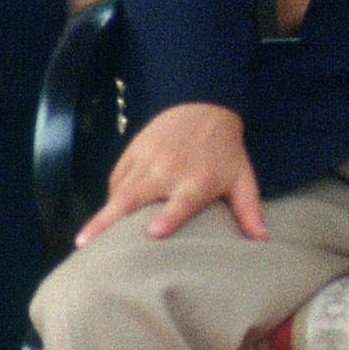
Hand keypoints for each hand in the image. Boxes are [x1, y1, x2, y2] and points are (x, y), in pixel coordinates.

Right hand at [78, 100, 265, 243]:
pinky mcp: (133, 151)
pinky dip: (111, 196)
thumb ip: (249, 210)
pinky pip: (116, 178)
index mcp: (196, 181)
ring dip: (102, 214)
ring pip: (119, 190)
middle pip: (134, 197)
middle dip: (109, 220)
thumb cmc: (224, 150)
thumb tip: (262, 240)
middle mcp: (167, 170)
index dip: (168, 217)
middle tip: (87, 244)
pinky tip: (106, 216)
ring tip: (85, 240)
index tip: (153, 233)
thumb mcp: (241, 179)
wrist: (204, 105)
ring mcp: (146, 159)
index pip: (180, 202)